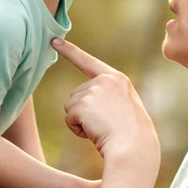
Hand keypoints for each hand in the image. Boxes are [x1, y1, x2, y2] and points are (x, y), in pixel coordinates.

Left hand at [54, 37, 157, 163]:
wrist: (134, 147)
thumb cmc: (132, 136)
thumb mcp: (124, 109)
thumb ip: (107, 99)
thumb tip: (83, 105)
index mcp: (117, 79)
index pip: (88, 62)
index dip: (69, 51)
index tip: (53, 40)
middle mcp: (105, 79)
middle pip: (76, 94)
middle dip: (83, 112)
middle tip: (104, 124)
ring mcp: (94, 90)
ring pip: (71, 107)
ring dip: (80, 122)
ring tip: (102, 129)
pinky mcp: (83, 103)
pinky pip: (69, 118)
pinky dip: (77, 129)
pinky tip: (94, 132)